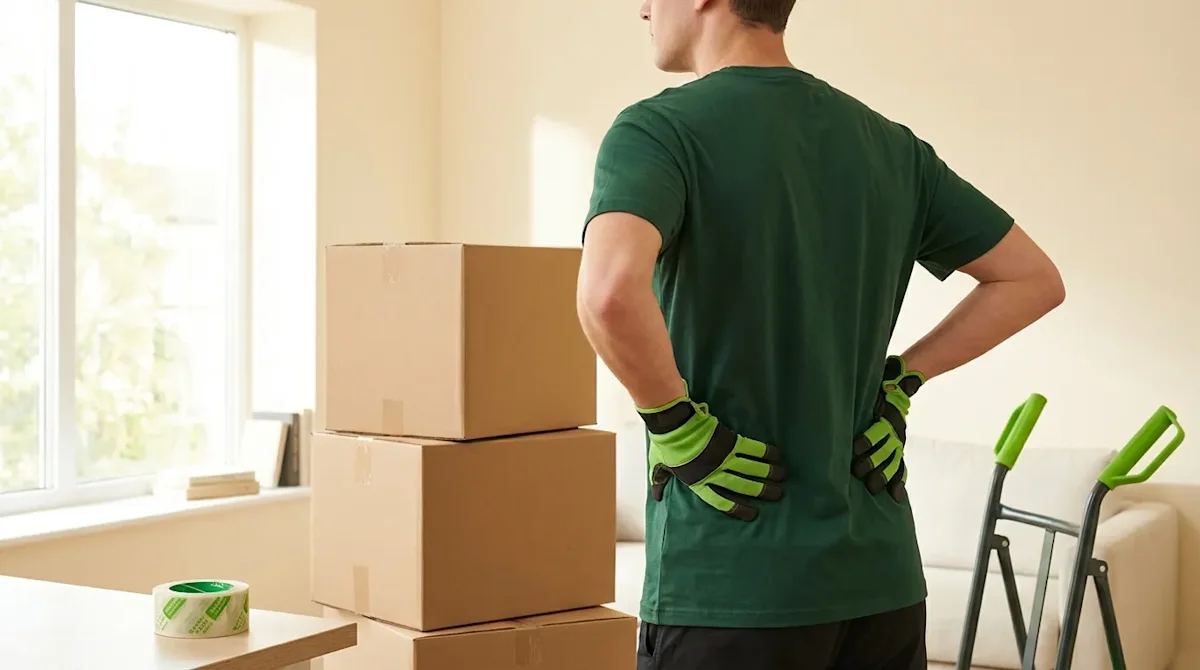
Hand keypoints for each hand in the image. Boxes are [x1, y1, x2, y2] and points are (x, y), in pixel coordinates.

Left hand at [637, 387, 785, 520]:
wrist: (672, 423)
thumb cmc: (665, 444)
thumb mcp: (659, 466)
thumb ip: (660, 482)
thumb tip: (656, 497)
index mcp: (698, 482)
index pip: (721, 501)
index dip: (737, 508)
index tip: (752, 514)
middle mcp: (714, 473)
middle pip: (742, 486)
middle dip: (762, 491)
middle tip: (777, 495)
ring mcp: (723, 457)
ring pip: (751, 469)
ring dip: (769, 474)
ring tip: (782, 478)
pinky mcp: (730, 441)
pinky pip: (752, 449)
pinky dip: (765, 453)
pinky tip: (777, 456)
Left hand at [852, 355, 924, 501]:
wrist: (899, 385)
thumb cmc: (878, 387)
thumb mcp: (870, 390)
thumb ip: (863, 396)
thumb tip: (842, 390)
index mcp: (886, 416)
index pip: (877, 431)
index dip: (867, 442)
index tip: (855, 450)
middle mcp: (894, 430)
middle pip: (885, 449)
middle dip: (872, 463)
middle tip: (858, 473)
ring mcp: (898, 440)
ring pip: (893, 461)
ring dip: (884, 475)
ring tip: (874, 490)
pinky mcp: (899, 447)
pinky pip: (901, 466)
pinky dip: (899, 480)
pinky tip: (896, 496)